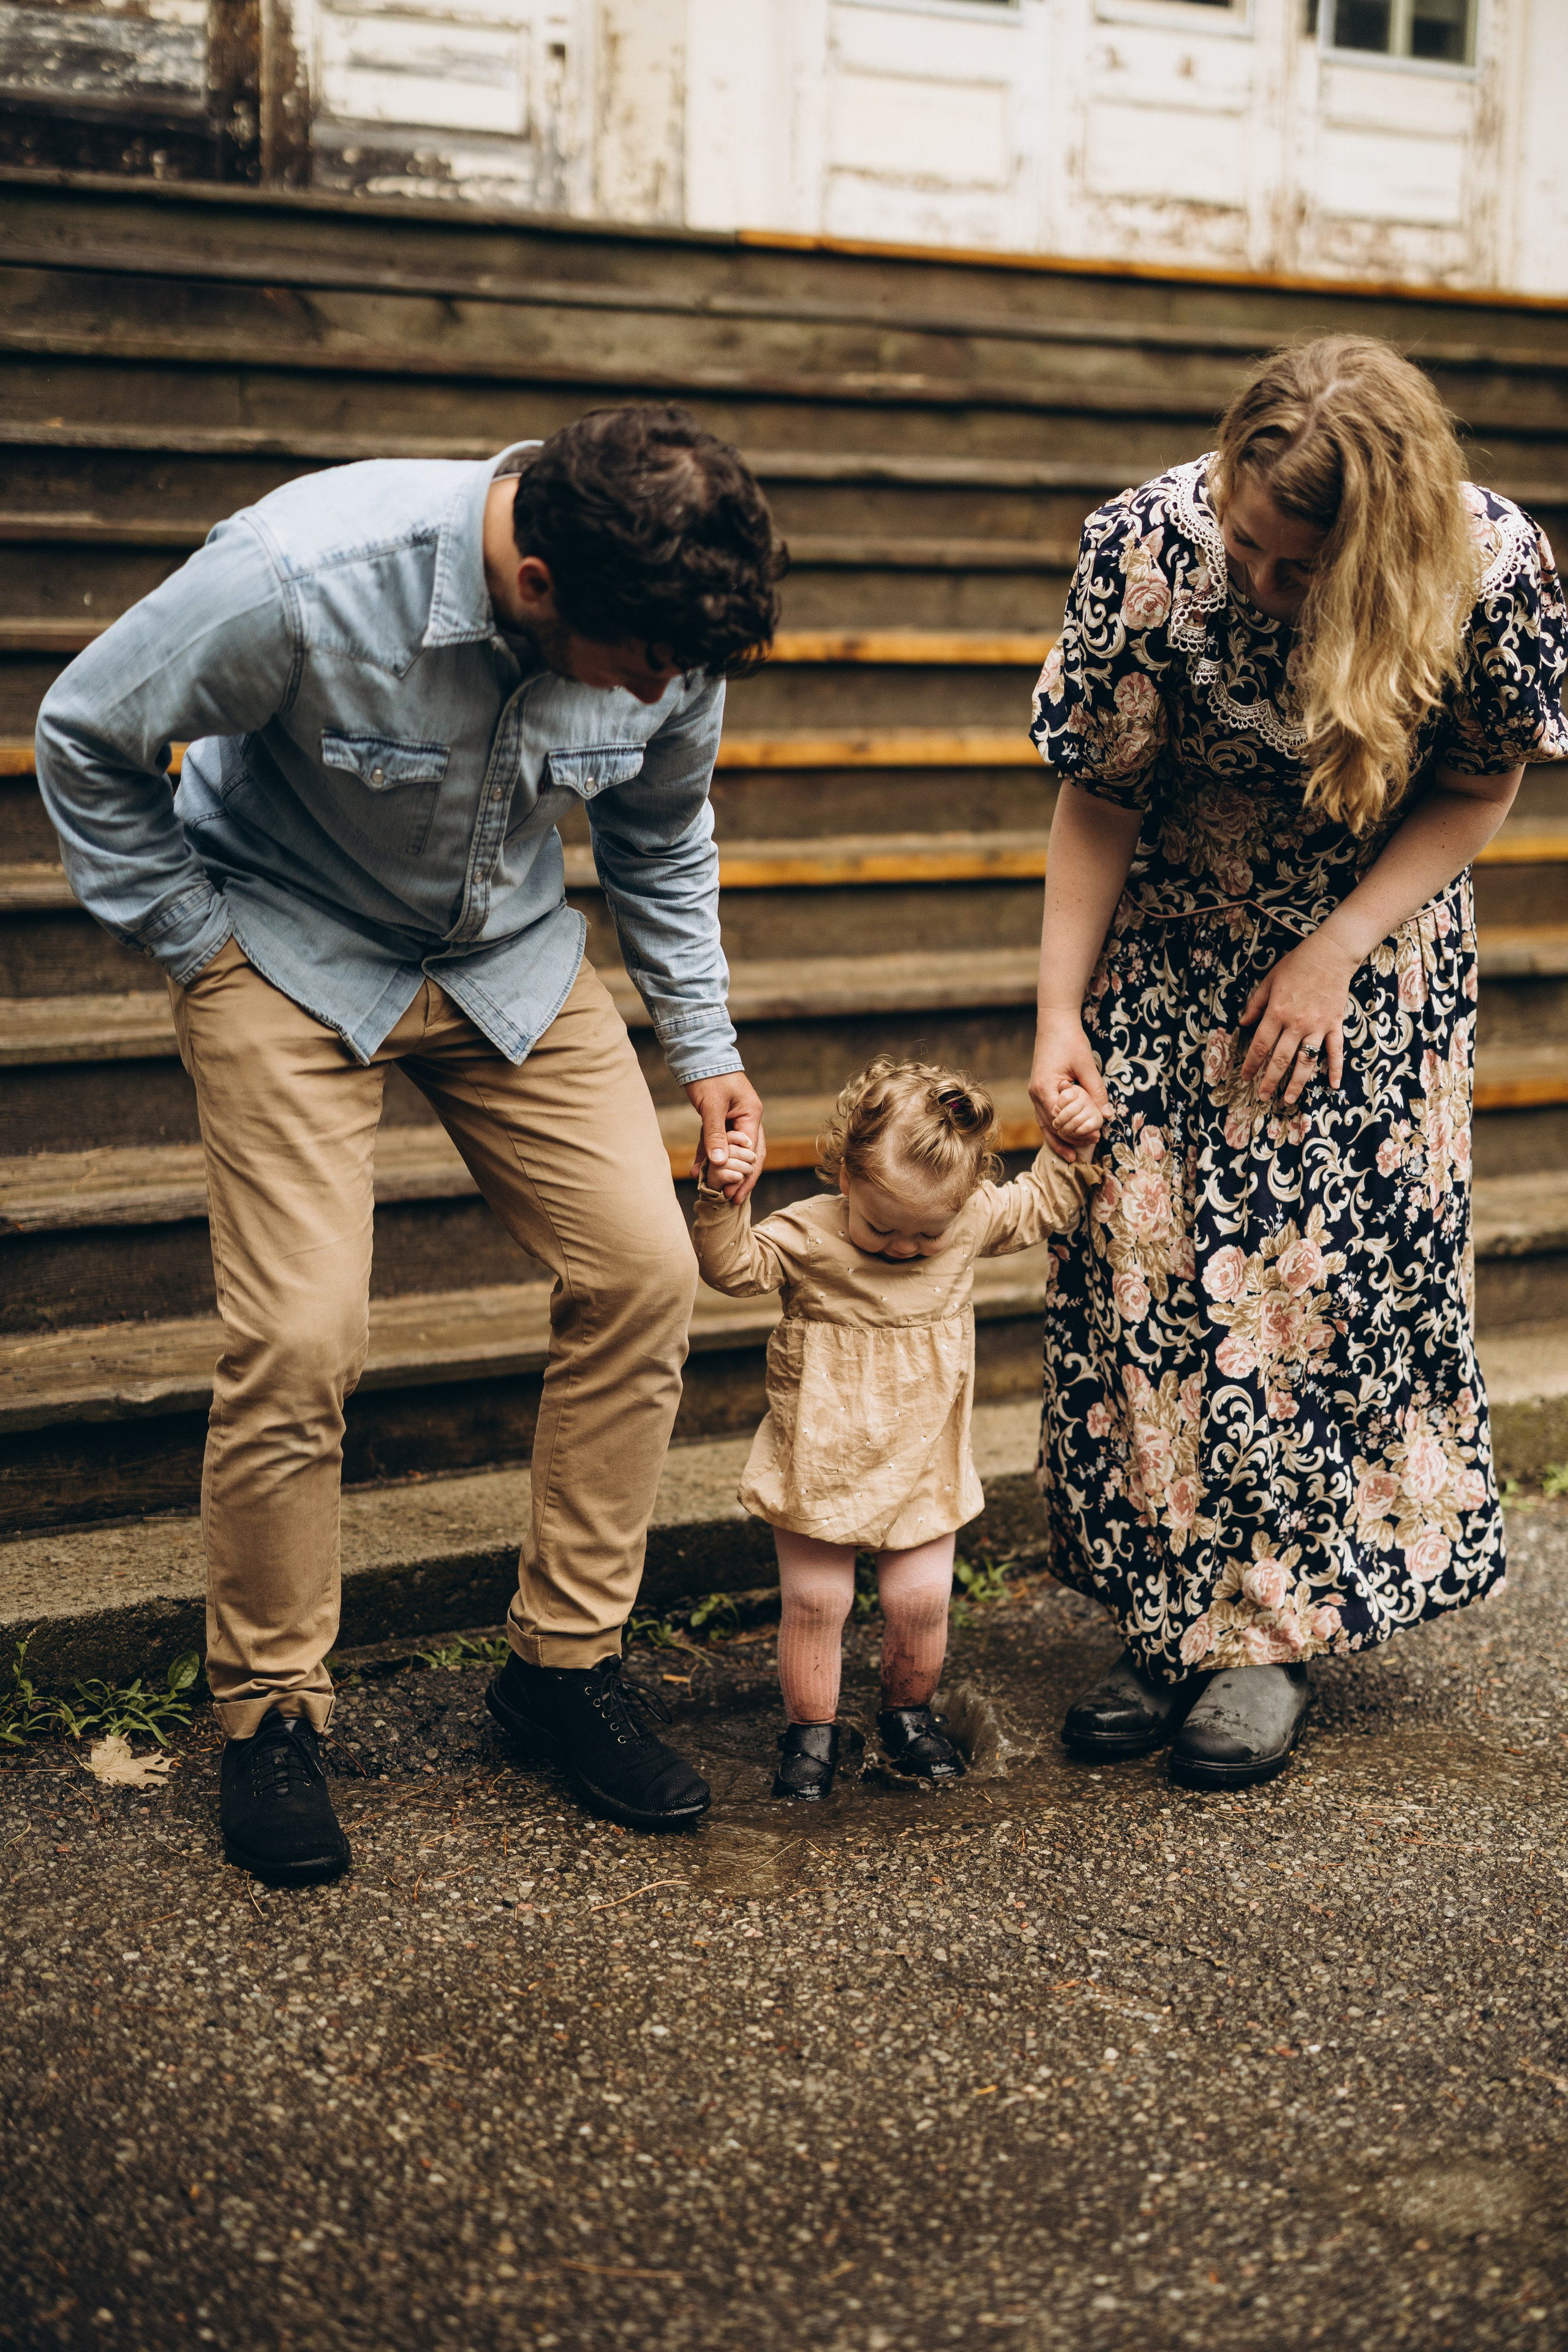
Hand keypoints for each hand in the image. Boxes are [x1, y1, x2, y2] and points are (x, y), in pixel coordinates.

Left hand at [685, 1071, 765, 1202]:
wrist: (698, 1055)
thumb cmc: (710, 1076)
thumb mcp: (713, 1106)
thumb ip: (715, 1135)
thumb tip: (720, 1163)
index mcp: (752, 1115)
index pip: (753, 1152)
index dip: (744, 1173)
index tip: (734, 1192)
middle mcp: (746, 1120)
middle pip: (748, 1156)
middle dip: (740, 1177)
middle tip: (731, 1198)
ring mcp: (732, 1120)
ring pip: (731, 1151)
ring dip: (723, 1169)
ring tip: (715, 1190)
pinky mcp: (717, 1120)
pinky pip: (714, 1142)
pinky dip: (707, 1155)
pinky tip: (697, 1170)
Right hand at [1029, 1014, 1110, 1161]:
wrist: (1054, 1022)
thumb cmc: (1070, 1040)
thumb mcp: (1087, 1066)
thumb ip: (1096, 1092)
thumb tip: (1108, 1116)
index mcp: (1045, 1088)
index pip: (1059, 1120)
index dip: (1077, 1132)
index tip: (1095, 1137)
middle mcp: (1035, 1094)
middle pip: (1050, 1127)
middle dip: (1069, 1139)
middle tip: (1090, 1146)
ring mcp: (1034, 1093)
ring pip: (1045, 1124)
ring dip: (1059, 1139)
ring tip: (1073, 1155)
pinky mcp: (1038, 1090)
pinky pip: (1045, 1115)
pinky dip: (1054, 1128)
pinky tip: (1064, 1137)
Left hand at [1238, 930, 1357, 1104]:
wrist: (1331, 954)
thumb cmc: (1297, 964)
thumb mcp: (1269, 980)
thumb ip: (1255, 1004)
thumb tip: (1243, 1024)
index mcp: (1277, 1013)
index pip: (1260, 1046)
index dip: (1251, 1064)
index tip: (1246, 1077)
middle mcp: (1296, 1024)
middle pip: (1281, 1060)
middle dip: (1270, 1081)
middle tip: (1263, 1097)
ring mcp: (1318, 1026)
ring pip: (1306, 1061)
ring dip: (1297, 1083)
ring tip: (1289, 1099)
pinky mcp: (1335, 1025)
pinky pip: (1335, 1051)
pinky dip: (1335, 1069)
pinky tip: (1334, 1085)